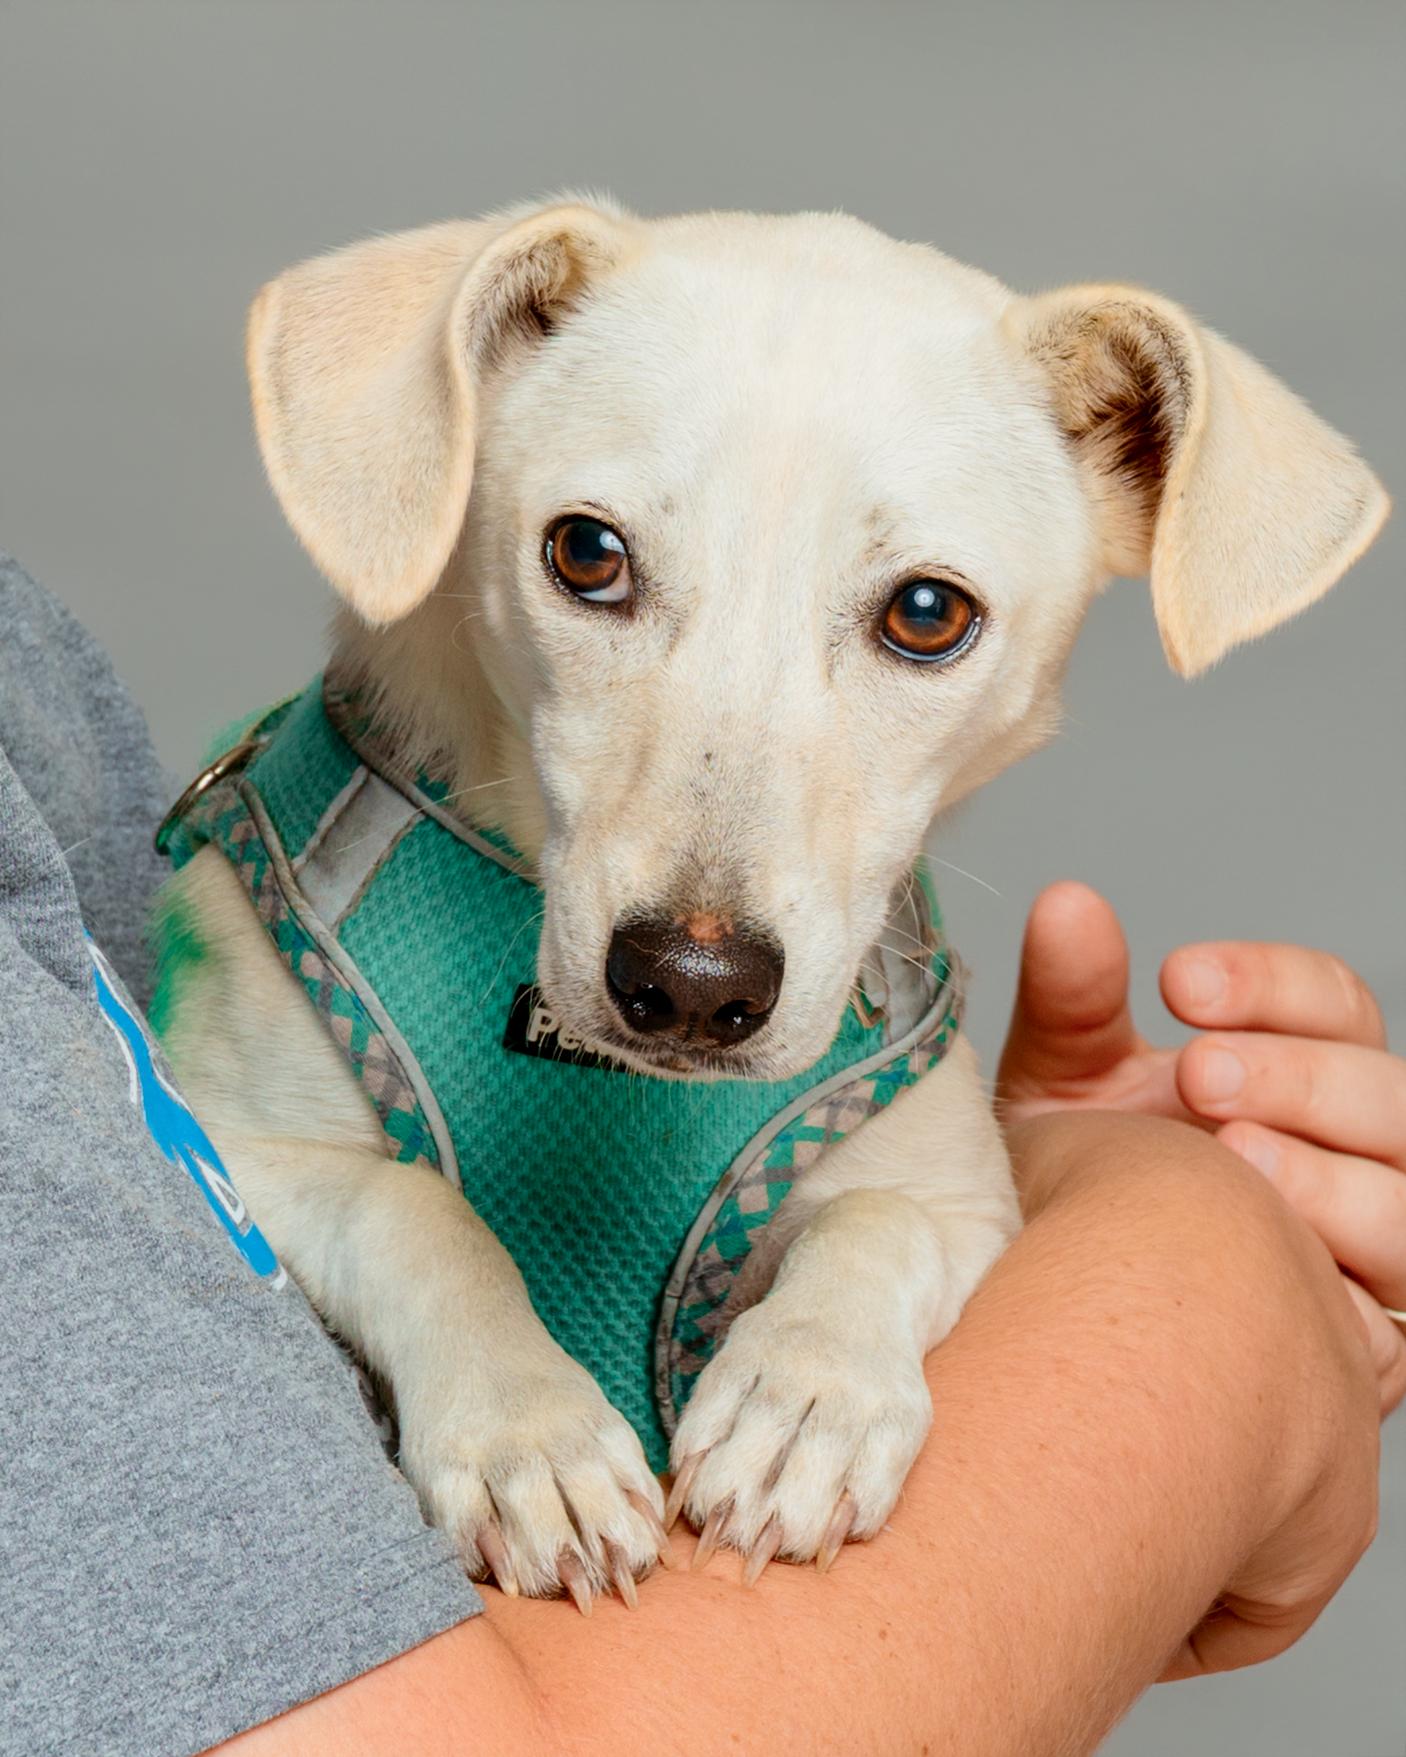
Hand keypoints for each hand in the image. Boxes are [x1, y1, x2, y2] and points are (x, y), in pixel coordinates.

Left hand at [998, 881, 1405, 1414]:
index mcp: (1295, 1073)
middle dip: (1300, 1076)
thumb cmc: (1077, 1186)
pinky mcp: (1366, 1351)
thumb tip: (1066, 902)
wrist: (1061, 1324)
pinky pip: (1392, 1320)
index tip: (1177, 982)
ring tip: (1230, 1161)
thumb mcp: (1065, 1085)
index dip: (1272, 985)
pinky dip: (1340, 1285)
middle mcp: (1350, 1156)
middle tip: (1198, 1077)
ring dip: (1328, 1177)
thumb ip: (1074, 999)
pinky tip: (1266, 1262)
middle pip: (1390, 1098)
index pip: (1336, 1004)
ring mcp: (1368, 1254)